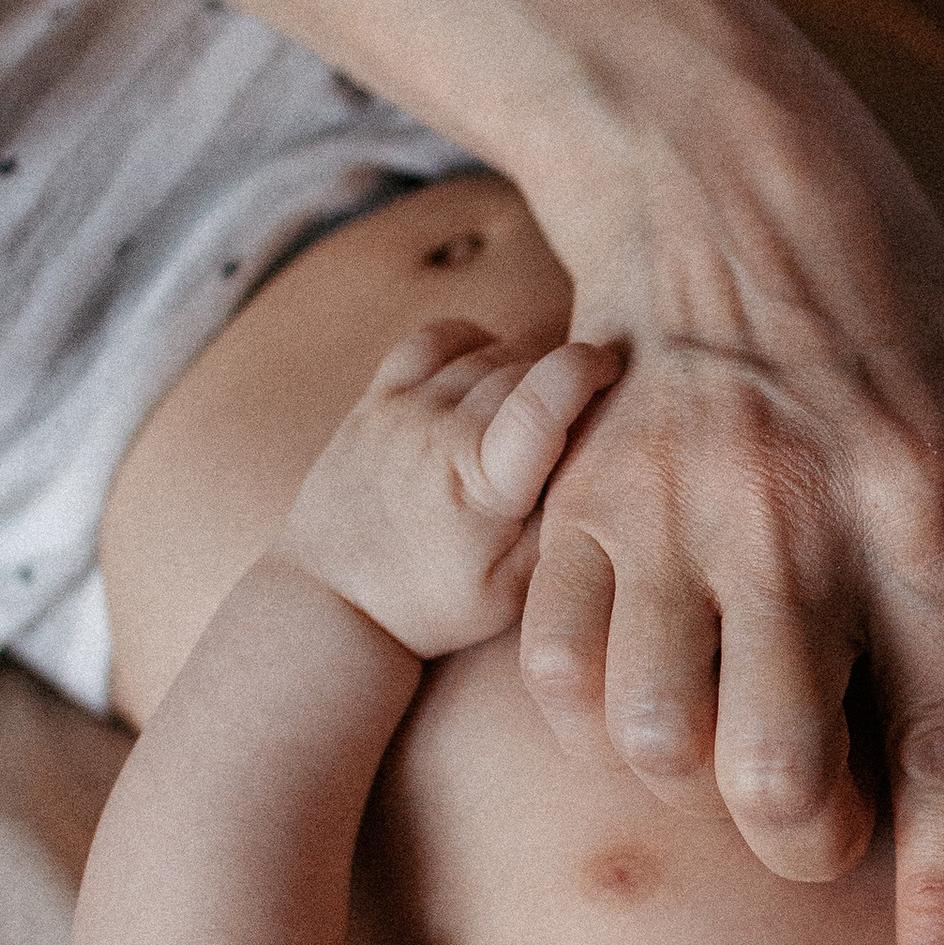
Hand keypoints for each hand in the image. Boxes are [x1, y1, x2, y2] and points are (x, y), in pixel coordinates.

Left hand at [283, 320, 622, 659]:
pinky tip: (487, 369)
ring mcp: (403, 408)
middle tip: (581, 415)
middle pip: (525, 365)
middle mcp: (440, 431)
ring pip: (486, 352)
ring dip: (524, 367)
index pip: (544, 395)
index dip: (587, 366)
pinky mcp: (376, 400)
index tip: (612, 369)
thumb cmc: (430, 605)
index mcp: (482, 482)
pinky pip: (433, 340)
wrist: (331, 602)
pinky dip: (471, 343)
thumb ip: (560, 532)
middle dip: (564, 379)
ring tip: (536, 410)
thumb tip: (607, 475)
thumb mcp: (511, 593)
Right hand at [503, 0, 943, 944]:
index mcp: (931, 496)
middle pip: (779, 788)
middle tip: (824, 792)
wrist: (724, 171)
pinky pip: (566, 679)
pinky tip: (656, 638)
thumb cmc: (896, 328)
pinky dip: (612, 698)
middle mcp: (798, 508)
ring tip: (737, 688)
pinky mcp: (569, 497)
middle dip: (809, 838)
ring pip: (659, 748)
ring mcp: (668, 501)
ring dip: (702, 761)